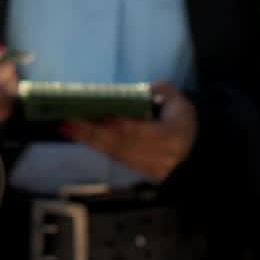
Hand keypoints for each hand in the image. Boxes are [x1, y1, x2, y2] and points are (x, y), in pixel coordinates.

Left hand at [59, 82, 197, 182]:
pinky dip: (97, 146)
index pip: (140, 132)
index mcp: (172, 136)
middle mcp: (158, 155)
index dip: (120, 125)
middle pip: (121, 144)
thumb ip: (164, 92)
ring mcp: (147, 166)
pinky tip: (81, 136)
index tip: (101, 116)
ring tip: (67, 128)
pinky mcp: (138, 171)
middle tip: (68, 123)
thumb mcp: (180, 103)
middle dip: (93, 133)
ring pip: (114, 152)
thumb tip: (148, 88)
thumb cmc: (182, 124)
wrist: (192, 157)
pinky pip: (114, 157)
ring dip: (90, 140)